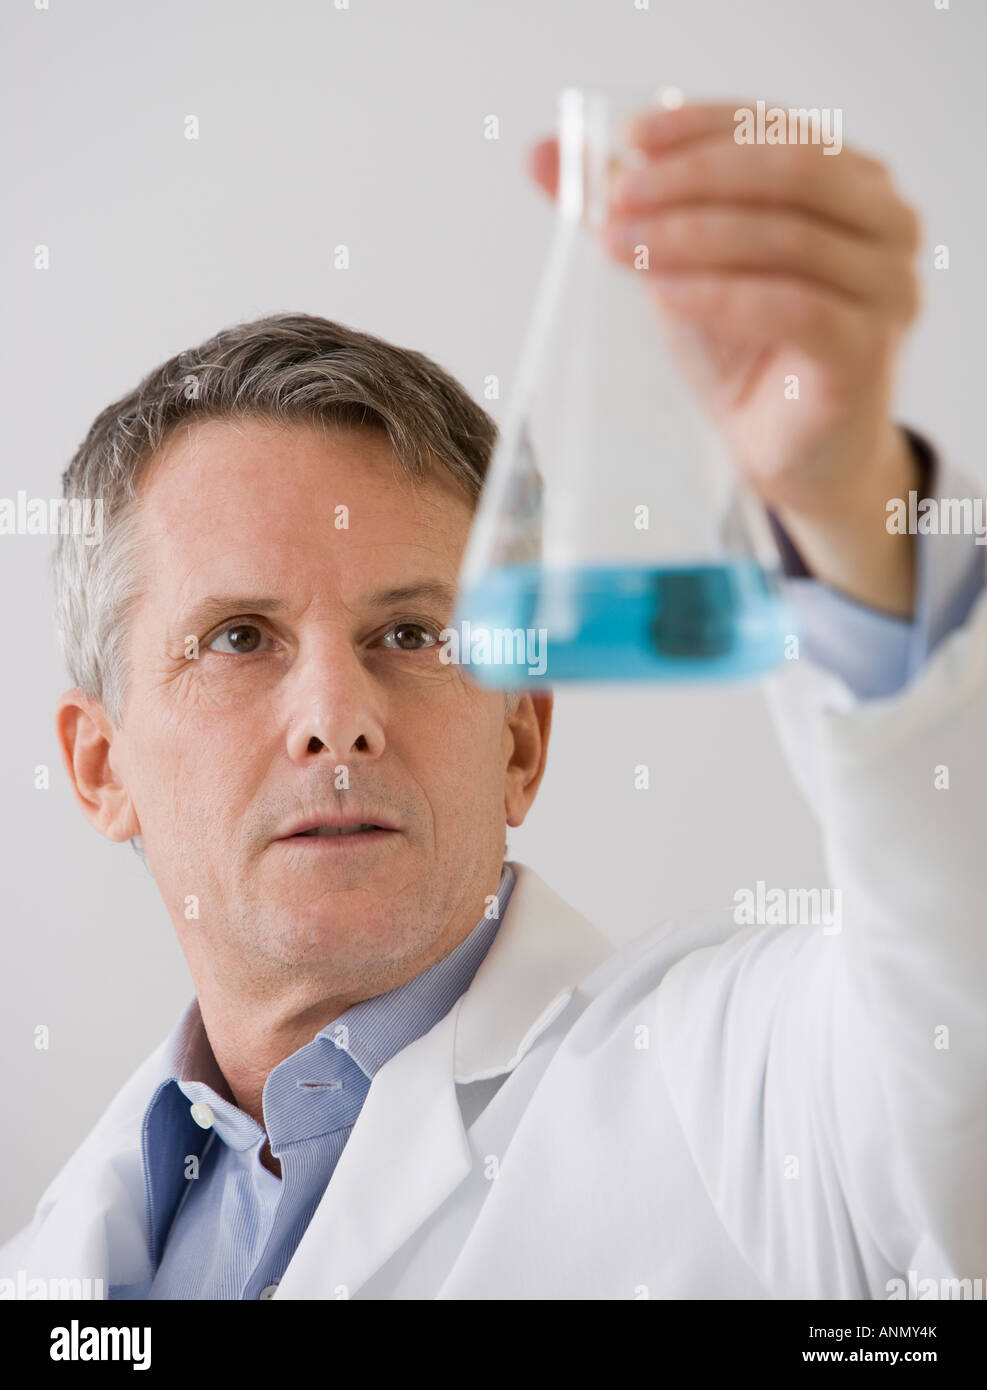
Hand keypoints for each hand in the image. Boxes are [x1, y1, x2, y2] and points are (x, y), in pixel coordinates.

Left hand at [527, 101, 923, 615]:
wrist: (784, 455)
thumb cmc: (743, 354)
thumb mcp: (679, 266)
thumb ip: (629, 208)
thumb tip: (542, 153)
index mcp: (852, 180)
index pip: (775, 127)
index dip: (701, 126)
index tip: (628, 139)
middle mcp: (886, 222)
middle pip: (790, 170)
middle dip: (692, 179)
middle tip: (617, 198)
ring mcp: (887, 286)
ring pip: (788, 237)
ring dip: (693, 236)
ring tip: (622, 247)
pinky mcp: (867, 350)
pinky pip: (793, 308)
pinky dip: (722, 296)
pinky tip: (665, 297)